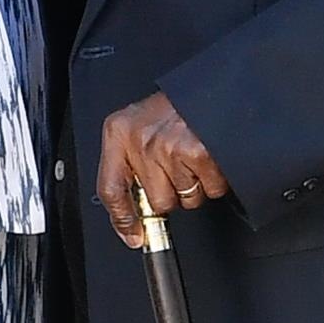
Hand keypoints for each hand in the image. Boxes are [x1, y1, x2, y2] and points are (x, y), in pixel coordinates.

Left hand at [95, 91, 229, 248]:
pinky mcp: (197, 152)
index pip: (109, 189)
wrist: (209, 87)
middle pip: (155, 202)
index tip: (133, 235)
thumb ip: (128, 166)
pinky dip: (213, 181)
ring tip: (191, 158)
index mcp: (118, 133)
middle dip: (170, 194)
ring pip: (183, 200)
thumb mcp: (136, 127)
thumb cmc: (173, 107)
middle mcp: (139, 140)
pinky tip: (207, 159)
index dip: (122, 219)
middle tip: (176, 168)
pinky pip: (209, 191)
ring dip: (193, 187)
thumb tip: (132, 219)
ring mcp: (167, 146)